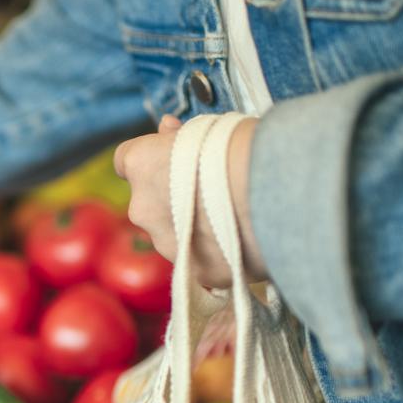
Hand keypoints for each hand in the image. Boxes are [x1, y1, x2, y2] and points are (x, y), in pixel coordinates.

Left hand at [113, 114, 265, 288]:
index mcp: (141, 165)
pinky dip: (217, 254)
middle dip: (174, 199)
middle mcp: (143, 208)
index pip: (127, 161)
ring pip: (174, 235)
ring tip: (235, 217)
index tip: (168, 159)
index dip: (149, 161)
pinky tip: (244, 241)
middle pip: (151, 203)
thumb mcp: (208, 128)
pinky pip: (202, 262)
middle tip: (213, 191)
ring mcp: (167, 245)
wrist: (276, 195)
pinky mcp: (196, 273)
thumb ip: (178, 137)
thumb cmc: (244, 149)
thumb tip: (167, 130)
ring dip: (195, 228)